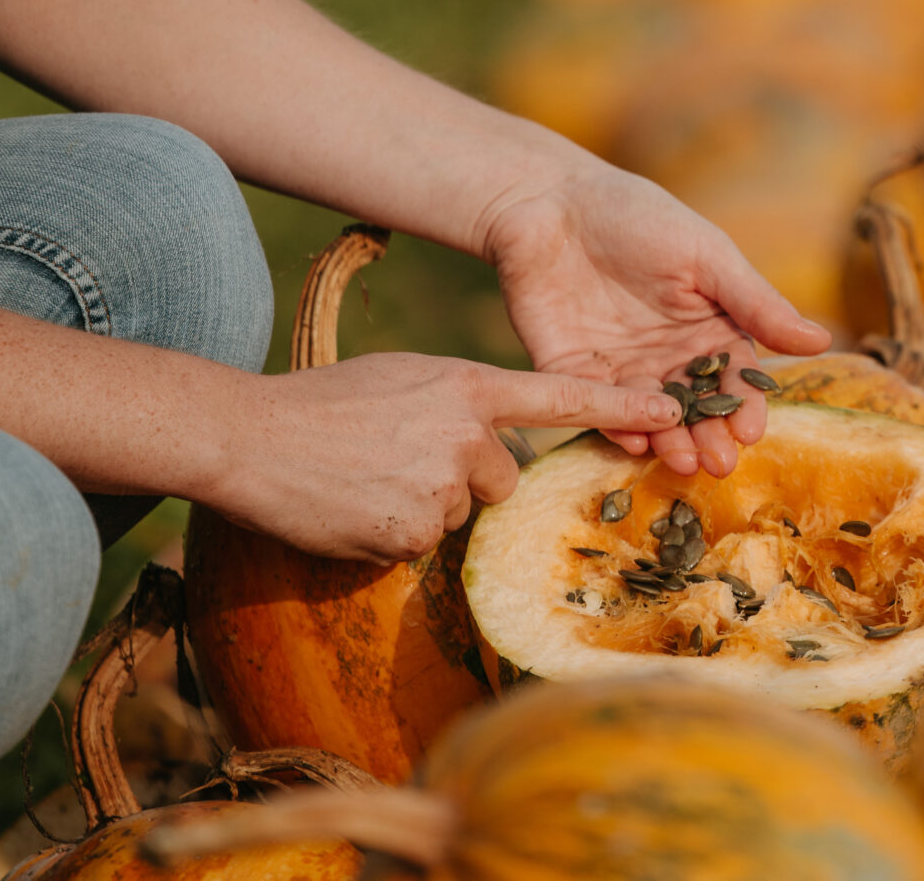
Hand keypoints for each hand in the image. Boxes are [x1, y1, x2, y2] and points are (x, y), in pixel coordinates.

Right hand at [205, 352, 672, 561]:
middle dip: (465, 477)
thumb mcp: (405, 379)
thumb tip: (489, 439)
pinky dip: (393, 534)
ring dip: (425, 505)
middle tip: (401, 459)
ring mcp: (442, 485)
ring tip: (369, 480)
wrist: (250, 438)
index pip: (560, 396)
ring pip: (461, 511)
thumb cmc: (324, 403)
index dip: (621, 405)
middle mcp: (467, 434)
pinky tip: (356, 508)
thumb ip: (459, 403)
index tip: (673, 411)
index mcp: (467, 386)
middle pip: (504, 475)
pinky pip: (422, 543)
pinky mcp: (413, 532)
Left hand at [477, 157, 830, 477]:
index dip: (746, 405)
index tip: (752, 431)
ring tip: (683, 460)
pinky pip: (597, 408)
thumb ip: (757, 303)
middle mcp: (668, 356)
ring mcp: (620, 368)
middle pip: (695, 407)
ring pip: (650, 416)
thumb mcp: (707, 255)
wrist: (548, 200)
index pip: (735, 376)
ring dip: (668, 441)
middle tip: (719, 463)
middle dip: (710, 436)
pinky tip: (634, 440)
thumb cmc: (638, 216)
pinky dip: (616, 427)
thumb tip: (823, 340)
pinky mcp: (571, 373)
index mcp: (708, 327)